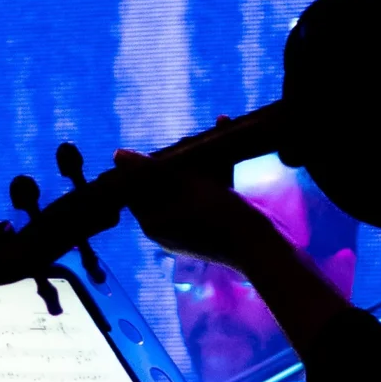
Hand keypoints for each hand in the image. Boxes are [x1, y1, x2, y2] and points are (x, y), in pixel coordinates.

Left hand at [114, 146, 288, 271]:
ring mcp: (193, 223)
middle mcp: (170, 225)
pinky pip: (209, 188)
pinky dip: (215, 168)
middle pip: (163, 184)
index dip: (144, 165)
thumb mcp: (184, 186)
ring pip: (188, 184)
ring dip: (198, 159)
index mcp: (154, 223)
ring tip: (206, 136)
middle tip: (186, 139)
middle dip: (176, 158)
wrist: (263, 246)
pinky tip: (224, 135)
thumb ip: (151, 169)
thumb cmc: (219, 217)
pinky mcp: (214, 218)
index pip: (135, 189)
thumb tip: (117, 154)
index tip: (159, 147)